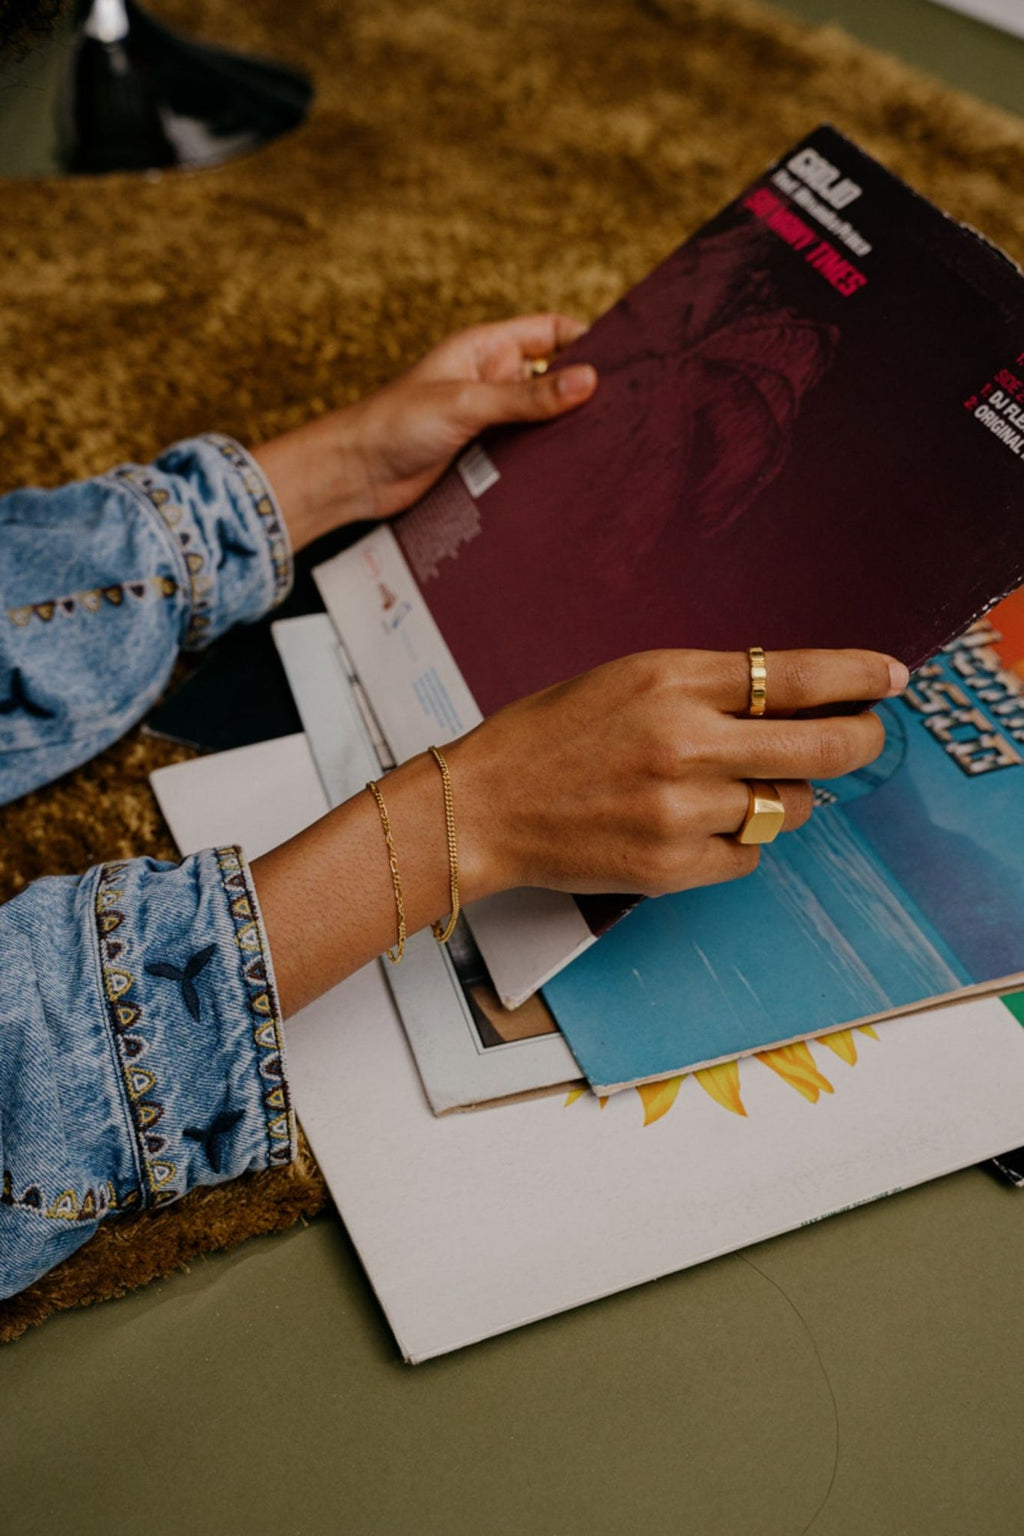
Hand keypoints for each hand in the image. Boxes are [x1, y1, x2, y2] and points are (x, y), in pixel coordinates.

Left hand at [252, 315, 596, 548]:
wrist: (352, 476)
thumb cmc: (394, 425)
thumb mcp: (467, 404)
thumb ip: (528, 397)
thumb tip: (591, 381)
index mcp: (486, 348)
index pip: (553, 331)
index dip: (589, 340)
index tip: (628, 360)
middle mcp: (491, 379)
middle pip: (554, 377)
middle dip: (585, 392)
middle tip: (631, 411)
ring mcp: (488, 420)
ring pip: (543, 420)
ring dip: (566, 433)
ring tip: (611, 447)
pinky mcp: (481, 456)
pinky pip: (525, 454)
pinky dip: (546, 463)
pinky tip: (573, 477)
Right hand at [447, 647, 905, 899]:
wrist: (483, 807)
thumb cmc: (550, 737)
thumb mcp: (628, 680)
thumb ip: (708, 686)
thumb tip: (796, 700)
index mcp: (671, 679)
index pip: (796, 675)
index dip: (858, 676)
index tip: (889, 678)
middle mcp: (684, 741)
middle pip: (822, 748)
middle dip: (859, 741)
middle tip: (864, 737)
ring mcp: (681, 810)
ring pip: (789, 808)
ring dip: (782, 798)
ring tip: (732, 788)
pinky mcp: (673, 866)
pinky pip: (749, 856)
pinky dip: (737, 842)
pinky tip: (693, 827)